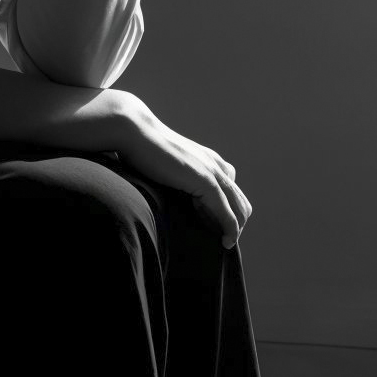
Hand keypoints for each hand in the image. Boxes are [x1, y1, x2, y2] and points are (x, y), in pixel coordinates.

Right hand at [100, 95, 247, 242]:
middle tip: (222, 240)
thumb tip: (171, 191)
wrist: (135, 132)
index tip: (215, 229)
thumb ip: (177, 177)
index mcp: (209, 160)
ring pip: (238, 208)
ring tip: (225, 244)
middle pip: (240, 201)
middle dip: (236, 223)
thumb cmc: (142, 150)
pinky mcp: (205, 181)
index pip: (231, 190)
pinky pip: (226, 212)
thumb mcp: (166, 165)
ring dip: (236, 230)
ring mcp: (213, 172)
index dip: (229, 212)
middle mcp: (216, 165)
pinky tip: (225, 242)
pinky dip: (230, 229)